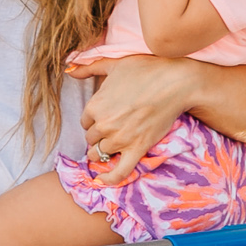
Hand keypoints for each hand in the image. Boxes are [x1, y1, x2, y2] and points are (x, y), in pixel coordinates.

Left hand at [79, 53, 198, 183]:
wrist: (176, 82)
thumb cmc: (146, 69)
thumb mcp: (114, 64)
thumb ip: (89, 67)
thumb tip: (69, 69)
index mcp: (95, 105)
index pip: (85, 122)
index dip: (94, 120)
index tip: (106, 116)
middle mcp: (104, 125)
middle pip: (91, 139)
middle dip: (99, 135)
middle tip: (113, 128)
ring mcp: (120, 139)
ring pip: (100, 154)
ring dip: (104, 151)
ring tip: (113, 145)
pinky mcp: (137, 149)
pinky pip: (120, 171)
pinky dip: (110, 179)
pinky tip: (102, 181)